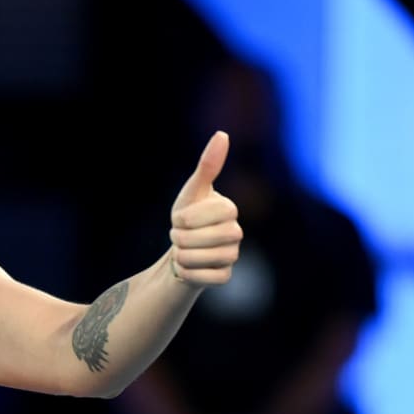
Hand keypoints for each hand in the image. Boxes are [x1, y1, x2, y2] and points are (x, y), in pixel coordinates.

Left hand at [169, 131, 242, 285]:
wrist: (179, 249)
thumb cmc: (187, 216)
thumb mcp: (192, 191)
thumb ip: (208, 165)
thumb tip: (223, 134)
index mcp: (230, 210)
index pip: (212, 213)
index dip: (188, 217)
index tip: (180, 217)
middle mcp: (236, 233)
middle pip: (205, 238)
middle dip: (181, 237)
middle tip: (178, 236)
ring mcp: (233, 256)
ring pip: (205, 259)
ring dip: (183, 255)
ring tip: (182, 250)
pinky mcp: (224, 276)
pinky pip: (207, 278)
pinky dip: (189, 273)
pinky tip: (187, 267)